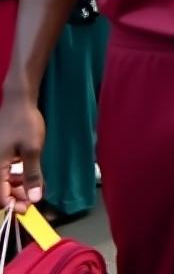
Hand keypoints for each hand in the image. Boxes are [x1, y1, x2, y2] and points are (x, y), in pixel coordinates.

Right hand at [0, 93, 45, 212]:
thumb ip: (32, 175)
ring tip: (33, 188)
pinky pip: (5, 172)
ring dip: (17, 188)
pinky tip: (28, 176)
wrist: (19, 101)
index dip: (12, 205)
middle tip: (33, 199)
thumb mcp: (32, 149)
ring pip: (3, 181)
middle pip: (1, 190)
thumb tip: (34, 199)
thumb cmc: (25, 123)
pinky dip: (15, 177)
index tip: (28, 208)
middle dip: (16, 197)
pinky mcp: (1, 154)